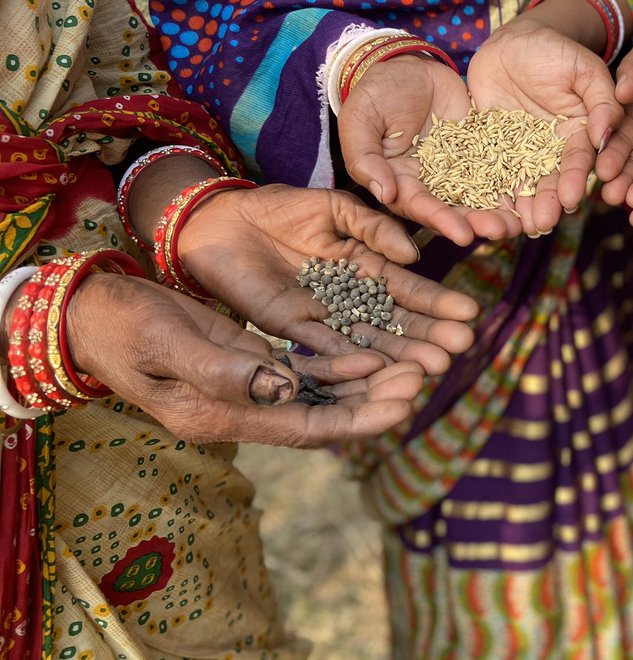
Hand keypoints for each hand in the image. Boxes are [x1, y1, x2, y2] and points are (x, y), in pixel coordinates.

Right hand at [66, 273, 425, 445]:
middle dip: (378, 397)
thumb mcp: (166, 341)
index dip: (360, 416)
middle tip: (427, 370)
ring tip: (417, 359)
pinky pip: (307, 371)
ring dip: (369, 379)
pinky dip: (342, 362)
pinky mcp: (250, 364)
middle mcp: (243, 409)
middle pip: (326, 414)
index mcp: (222, 415)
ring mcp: (247, 388)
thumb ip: (222, 368)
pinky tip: (377, 346)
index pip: (307, 427)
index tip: (406, 398)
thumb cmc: (123, 326)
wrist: (92, 316)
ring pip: (323, 393)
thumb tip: (282, 385)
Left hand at [177, 184, 477, 374]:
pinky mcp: (291, 329)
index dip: (436, 301)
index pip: (407, 287)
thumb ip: (372, 226)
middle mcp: (350, 296)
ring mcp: (323, 315)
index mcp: (365, 264)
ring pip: (368, 340)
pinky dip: (351, 360)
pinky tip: (380, 371)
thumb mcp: (333, 207)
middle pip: (395, 321)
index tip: (468, 314)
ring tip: (434, 366)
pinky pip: (325, 348)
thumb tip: (413, 253)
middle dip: (428, 334)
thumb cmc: (277, 207)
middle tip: (460, 348)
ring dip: (400, 355)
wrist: (219, 222)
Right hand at [339, 55, 520, 244]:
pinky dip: (514, 181)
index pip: (420, 206)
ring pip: (480, 194)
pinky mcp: (479, 149)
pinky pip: (498, 167)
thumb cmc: (374, 93)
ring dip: (499, 210)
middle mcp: (430, 181)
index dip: (441, 220)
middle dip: (478, 222)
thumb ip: (365, 158)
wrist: (406, 65)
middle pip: (455, 208)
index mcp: (398, 181)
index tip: (463, 235)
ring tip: (522, 222)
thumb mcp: (361, 120)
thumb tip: (383, 194)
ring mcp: (457, 166)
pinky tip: (533, 191)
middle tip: (501, 230)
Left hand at [465, 19, 620, 234]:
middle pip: (549, 182)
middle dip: (546, 205)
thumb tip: (606, 134)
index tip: (571, 199)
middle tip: (541, 225)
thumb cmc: (556, 49)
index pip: (578, 162)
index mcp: (578, 135)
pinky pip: (487, 172)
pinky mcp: (491, 149)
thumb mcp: (585, 68)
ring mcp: (519, 153)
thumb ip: (602, 99)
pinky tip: (480, 210)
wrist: (513, 41)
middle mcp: (550, 151)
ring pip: (519, 185)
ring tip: (512, 228)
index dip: (574, 180)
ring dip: (517, 208)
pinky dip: (484, 192)